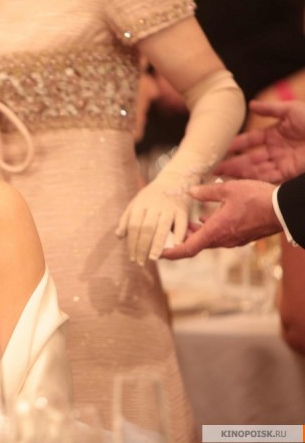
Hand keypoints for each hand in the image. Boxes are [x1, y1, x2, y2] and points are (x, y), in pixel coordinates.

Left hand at [116, 171, 193, 264]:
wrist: (174, 179)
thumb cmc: (152, 195)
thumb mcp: (136, 203)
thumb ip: (127, 219)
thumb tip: (119, 236)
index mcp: (140, 204)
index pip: (133, 226)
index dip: (132, 243)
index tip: (131, 257)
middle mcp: (154, 206)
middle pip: (146, 229)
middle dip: (142, 247)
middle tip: (140, 262)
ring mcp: (169, 207)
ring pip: (161, 228)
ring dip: (156, 245)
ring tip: (152, 259)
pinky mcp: (182, 210)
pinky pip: (180, 224)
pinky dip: (178, 236)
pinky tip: (174, 247)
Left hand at [161, 180, 281, 259]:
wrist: (284, 209)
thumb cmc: (257, 198)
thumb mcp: (227, 190)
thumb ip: (206, 192)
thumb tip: (190, 191)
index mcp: (215, 231)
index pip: (187, 249)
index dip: (171, 253)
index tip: (158, 253)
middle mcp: (223, 240)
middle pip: (195, 245)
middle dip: (180, 240)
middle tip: (167, 234)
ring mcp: (233, 240)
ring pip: (208, 240)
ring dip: (195, 234)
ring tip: (184, 224)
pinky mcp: (241, 237)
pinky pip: (219, 236)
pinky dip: (208, 230)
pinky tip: (205, 219)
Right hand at [215, 100, 304, 182]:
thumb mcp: (292, 110)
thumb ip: (270, 108)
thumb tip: (251, 104)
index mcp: (276, 133)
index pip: (251, 140)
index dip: (237, 144)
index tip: (223, 149)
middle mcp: (276, 149)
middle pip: (250, 157)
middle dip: (233, 162)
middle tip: (215, 168)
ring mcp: (282, 161)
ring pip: (256, 168)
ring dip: (240, 172)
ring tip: (223, 175)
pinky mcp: (289, 172)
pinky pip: (268, 176)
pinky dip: (254, 179)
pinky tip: (240, 179)